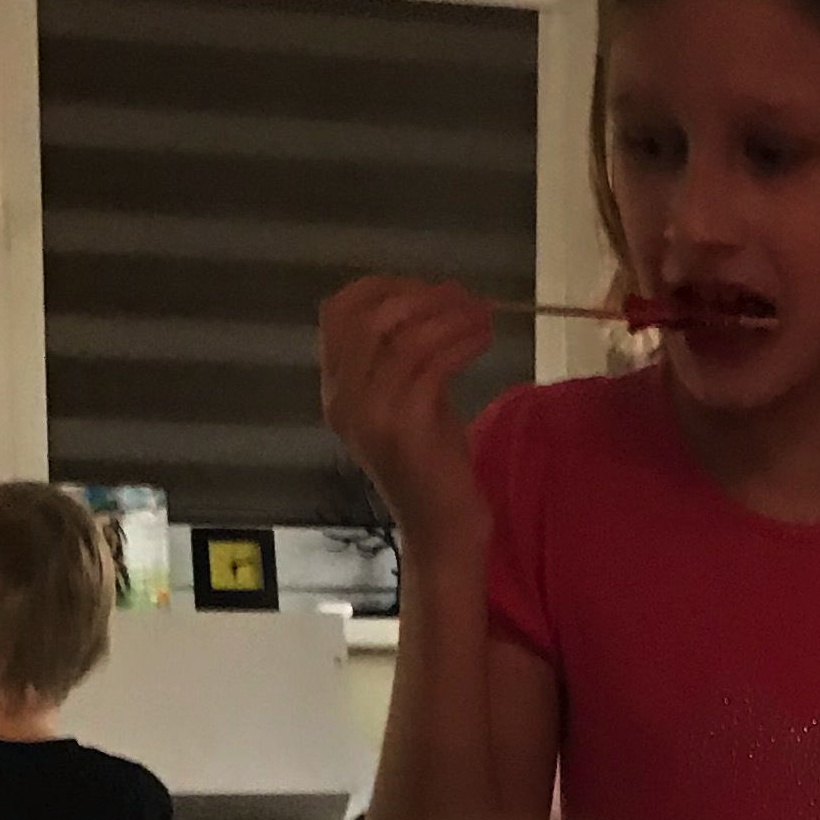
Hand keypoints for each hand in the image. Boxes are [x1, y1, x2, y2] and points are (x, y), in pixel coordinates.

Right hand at [318, 275, 501, 554]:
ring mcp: (371, 416)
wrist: (443, 532)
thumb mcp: (408, 402)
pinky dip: (461, 340)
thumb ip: (401, 358)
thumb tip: (428, 297)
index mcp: (336, 392)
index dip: (382, 288)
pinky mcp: (406, 428)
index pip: (337, 314)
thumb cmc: (433, 467)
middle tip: (464, 296)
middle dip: (420, 295)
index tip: (428, 287)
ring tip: (482, 313)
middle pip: (368, 317)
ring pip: (404, 337)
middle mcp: (343, 402)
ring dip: (449, 315)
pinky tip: (483, 336)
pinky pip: (432, 363)